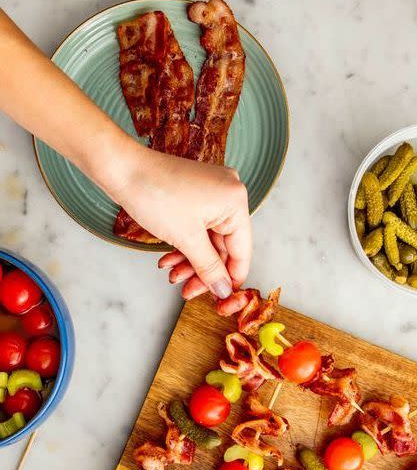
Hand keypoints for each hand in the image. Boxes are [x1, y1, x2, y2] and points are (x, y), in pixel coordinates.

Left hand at [111, 144, 251, 299]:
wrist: (122, 169)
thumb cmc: (155, 193)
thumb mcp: (186, 239)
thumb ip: (209, 268)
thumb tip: (224, 290)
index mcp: (235, 201)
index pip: (242, 251)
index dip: (231, 278)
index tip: (220, 300)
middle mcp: (229, 194)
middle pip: (224, 247)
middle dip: (203, 270)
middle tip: (188, 291)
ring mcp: (212, 194)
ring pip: (208, 240)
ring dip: (191, 261)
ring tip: (173, 276)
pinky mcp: (195, 196)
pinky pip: (197, 229)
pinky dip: (185, 246)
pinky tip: (169, 260)